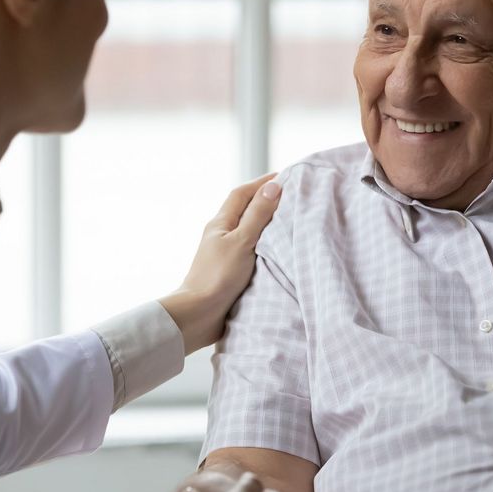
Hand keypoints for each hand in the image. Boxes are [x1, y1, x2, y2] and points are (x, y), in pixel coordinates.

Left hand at [160, 174, 281, 353]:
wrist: (199, 316)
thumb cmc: (218, 277)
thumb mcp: (242, 242)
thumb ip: (258, 215)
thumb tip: (274, 186)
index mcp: (220, 223)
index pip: (242, 193)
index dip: (263, 182)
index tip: (286, 176)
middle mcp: (222, 235)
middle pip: (246, 209)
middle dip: (267, 200)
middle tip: (293, 196)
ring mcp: (226, 254)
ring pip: (250, 231)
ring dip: (268, 223)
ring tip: (291, 221)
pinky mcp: (232, 272)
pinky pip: (253, 250)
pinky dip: (267, 246)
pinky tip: (281, 251)